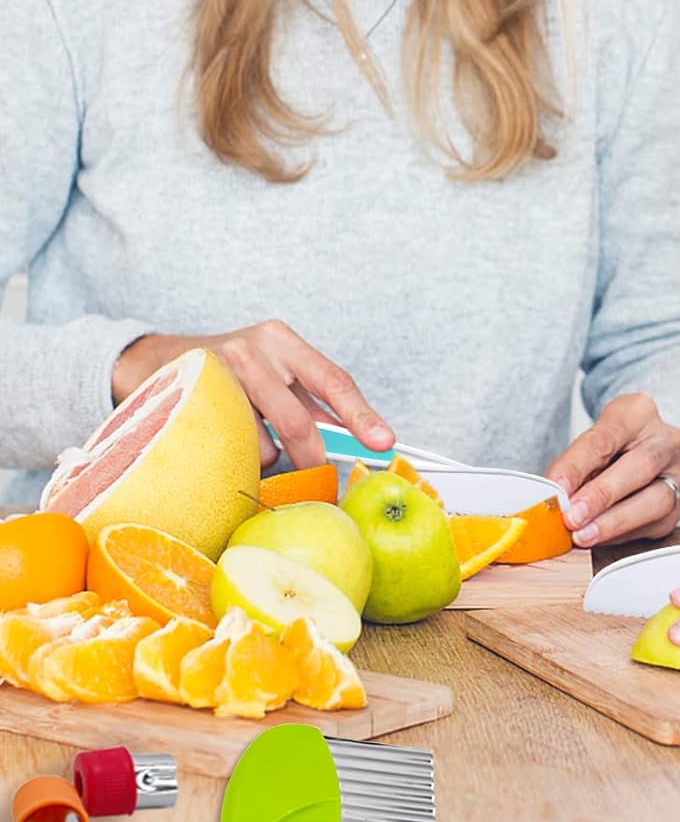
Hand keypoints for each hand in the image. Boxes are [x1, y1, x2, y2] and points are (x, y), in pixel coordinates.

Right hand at [113, 323, 393, 469]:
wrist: (152, 360)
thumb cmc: (227, 374)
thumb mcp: (271, 374)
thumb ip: (306, 401)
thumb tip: (352, 440)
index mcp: (284, 341)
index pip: (334, 380)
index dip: (361, 416)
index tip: (384, 443)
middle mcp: (256, 349)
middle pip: (299, 419)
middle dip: (313, 458)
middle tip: (320, 480)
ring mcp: (219, 370)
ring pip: (261, 440)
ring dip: (264, 458)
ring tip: (250, 444)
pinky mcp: (191, 394)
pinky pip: (227, 445)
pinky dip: (235, 457)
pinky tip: (222, 442)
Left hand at [546, 393, 679, 546]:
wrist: (642, 451)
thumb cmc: (610, 445)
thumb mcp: (590, 441)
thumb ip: (574, 467)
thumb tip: (554, 499)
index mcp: (638, 412)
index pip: (606, 438)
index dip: (578, 466)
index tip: (557, 489)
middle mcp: (666, 439)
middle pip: (641, 464)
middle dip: (602, 494)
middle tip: (572, 517)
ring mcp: (678, 472)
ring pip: (657, 499)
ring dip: (615, 521)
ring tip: (584, 536)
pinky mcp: (678, 504)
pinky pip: (654, 524)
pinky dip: (622, 534)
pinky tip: (599, 538)